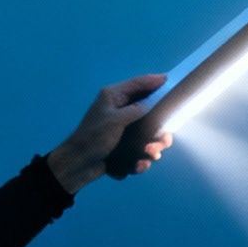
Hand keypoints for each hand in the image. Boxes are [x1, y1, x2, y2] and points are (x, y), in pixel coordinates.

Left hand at [45, 74, 175, 193]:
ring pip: (148, 134)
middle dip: (159, 127)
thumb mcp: (115, 120)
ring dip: (153, 146)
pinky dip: (141, 159)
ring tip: (151, 154)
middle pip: (148, 110)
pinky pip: (140, 150)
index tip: (170, 80)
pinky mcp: (123, 146)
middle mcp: (120, 110)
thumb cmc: (93, 138)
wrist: (77, 165)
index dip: (154, 81)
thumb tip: (152, 103)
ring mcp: (122, 129)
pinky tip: (138, 165)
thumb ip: (136, 109)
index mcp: (114, 97)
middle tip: (165, 137)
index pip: (138, 84)